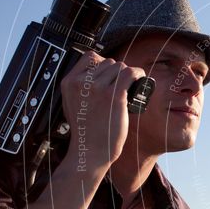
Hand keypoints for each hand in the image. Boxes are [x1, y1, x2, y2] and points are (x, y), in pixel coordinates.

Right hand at [60, 50, 147, 171]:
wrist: (90, 151)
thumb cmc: (84, 131)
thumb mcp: (71, 103)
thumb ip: (78, 87)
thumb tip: (94, 73)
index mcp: (69, 82)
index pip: (90, 57)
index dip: (103, 63)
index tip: (110, 75)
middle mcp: (82, 82)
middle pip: (108, 62)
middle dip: (116, 72)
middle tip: (122, 85)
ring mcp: (98, 88)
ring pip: (120, 66)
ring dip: (127, 73)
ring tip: (131, 83)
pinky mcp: (114, 96)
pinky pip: (130, 73)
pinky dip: (138, 73)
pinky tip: (140, 78)